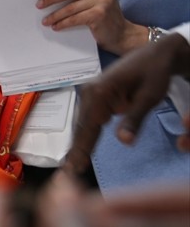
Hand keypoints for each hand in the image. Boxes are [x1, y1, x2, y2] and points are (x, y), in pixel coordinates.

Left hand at [37, 0, 145, 55]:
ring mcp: (104, 0)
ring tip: (45, 20)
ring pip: (71, 7)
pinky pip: (75, 18)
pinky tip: (56, 27)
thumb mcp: (95, 1)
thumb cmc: (104, 19)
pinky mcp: (100, 13)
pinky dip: (63, 23)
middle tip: (39, 5)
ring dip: (55, 15)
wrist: (122, 35)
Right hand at [64, 32, 189, 173]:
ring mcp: (90, 94)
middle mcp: (89, 92)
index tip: (75, 166)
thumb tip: (124, 141)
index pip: (89, 126)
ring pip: (83, 124)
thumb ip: (135, 119)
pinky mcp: (95, 97)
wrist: (156, 55)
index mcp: (100, 91)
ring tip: (73, 164)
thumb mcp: (150, 97)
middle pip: (81, 126)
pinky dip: (84, 134)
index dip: (81, 147)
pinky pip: (88, 119)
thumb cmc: (154, 74)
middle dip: (76, 149)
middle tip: (70, 171)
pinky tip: (80, 148)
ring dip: (78, 144)